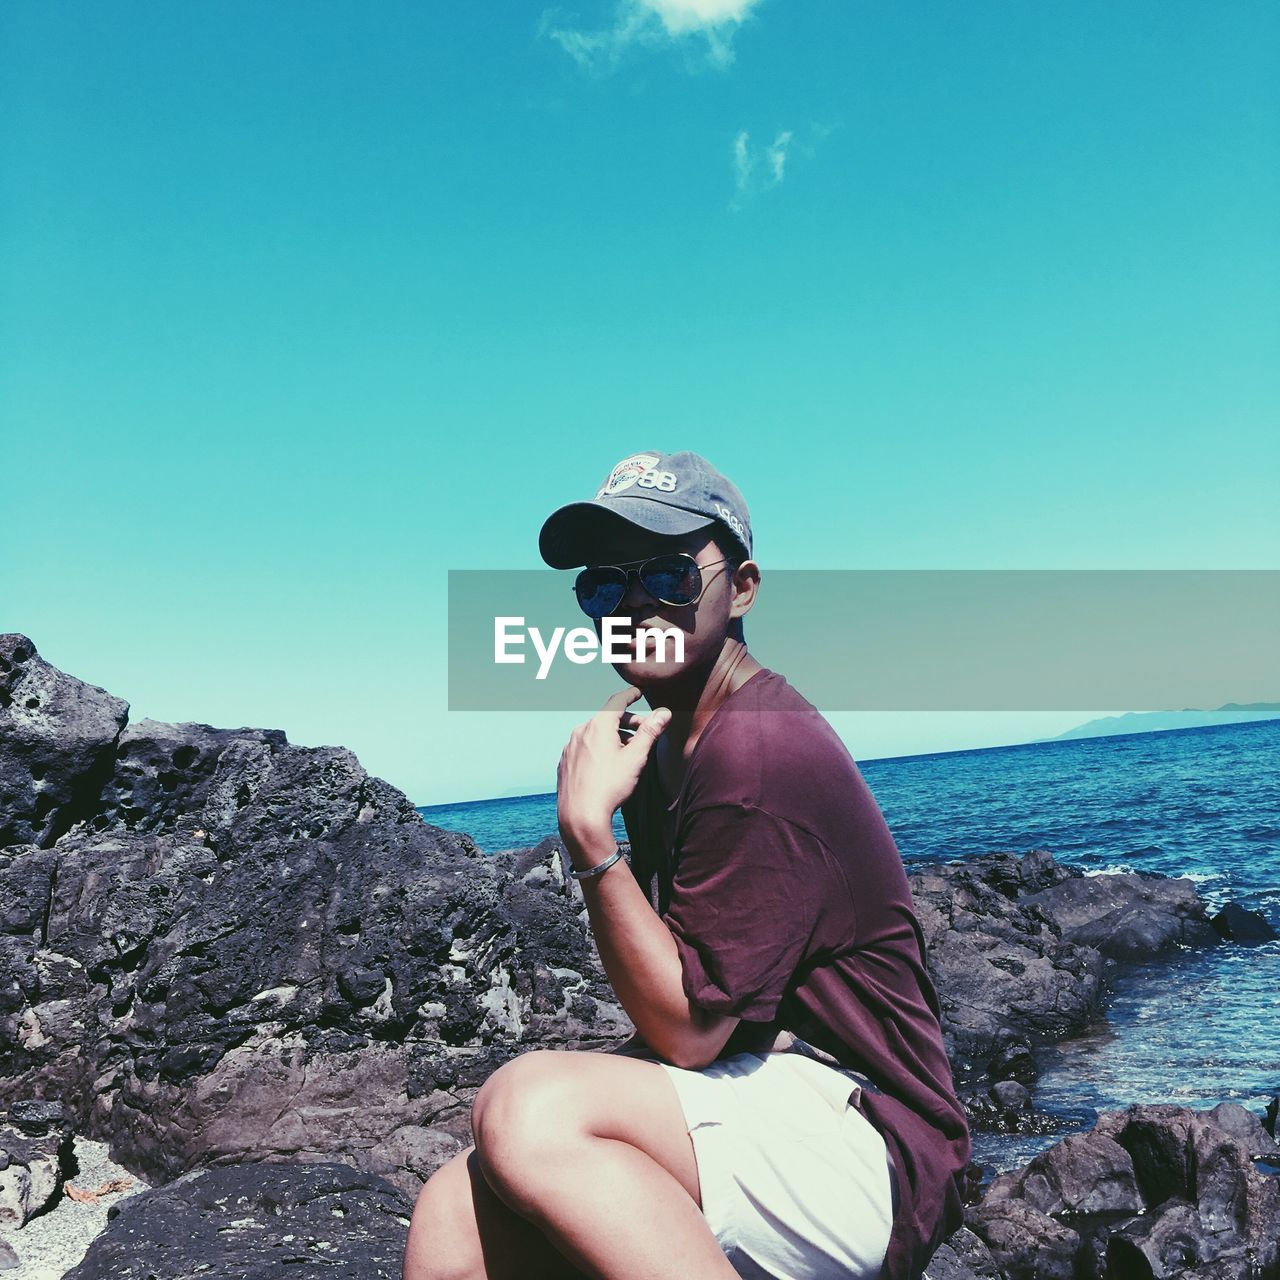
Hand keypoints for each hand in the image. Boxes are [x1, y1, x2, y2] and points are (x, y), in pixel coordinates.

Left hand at [556, 686, 670, 853]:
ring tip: (628, 751)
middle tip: (644, 732)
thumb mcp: (636, 758)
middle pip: (607, 719)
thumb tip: (664, 712)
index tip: (638, 692)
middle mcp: (580, 732)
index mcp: (598, 726)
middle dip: (627, 722)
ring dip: (613, 737)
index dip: (630, 695)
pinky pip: (584, 748)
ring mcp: (570, 747)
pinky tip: (607, 764)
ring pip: (595, 734)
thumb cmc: (610, 786)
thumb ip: (650, 732)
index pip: (616, 702)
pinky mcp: (565, 762)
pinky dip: (598, 748)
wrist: (581, 816)